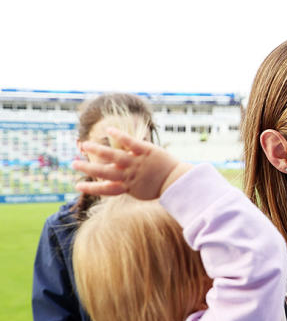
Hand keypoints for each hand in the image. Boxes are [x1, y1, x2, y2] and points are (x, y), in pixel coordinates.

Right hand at [72, 127, 189, 199]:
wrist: (179, 181)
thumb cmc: (159, 186)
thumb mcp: (141, 191)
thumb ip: (125, 185)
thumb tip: (110, 183)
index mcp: (128, 187)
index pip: (106, 189)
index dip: (91, 188)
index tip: (77, 185)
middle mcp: (130, 175)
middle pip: (106, 172)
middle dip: (89, 168)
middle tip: (73, 163)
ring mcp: (137, 163)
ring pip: (114, 156)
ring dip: (98, 151)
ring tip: (84, 145)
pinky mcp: (146, 152)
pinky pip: (131, 143)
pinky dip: (119, 136)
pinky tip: (108, 129)